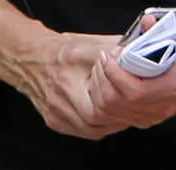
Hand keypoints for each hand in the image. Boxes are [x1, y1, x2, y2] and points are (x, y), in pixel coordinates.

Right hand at [9, 31, 129, 140]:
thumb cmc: (62, 50)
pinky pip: (82, 131)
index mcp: (72, 61)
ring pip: (92, 128)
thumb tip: (145, 51)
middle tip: (132, 106)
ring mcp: (55, 107)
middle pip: (97, 113)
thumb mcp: (92, 42)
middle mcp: (61, 86)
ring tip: (122, 112)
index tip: (134, 91)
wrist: (31, 57)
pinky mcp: (53, 120)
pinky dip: (98, 127)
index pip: (104, 86)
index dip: (123, 94)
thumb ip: (119, 47)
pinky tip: (105, 118)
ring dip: (111, 122)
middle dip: (118, 112)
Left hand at [84, 25, 175, 131]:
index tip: (110, 54)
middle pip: (120, 103)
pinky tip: (109, 81)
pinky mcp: (153, 116)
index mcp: (173, 87)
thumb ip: (165, 28)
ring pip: (118, 112)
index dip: (115, 74)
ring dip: (104, 89)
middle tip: (104, 58)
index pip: (135, 91)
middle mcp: (164, 105)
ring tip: (105, 67)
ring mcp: (158, 114)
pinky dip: (111, 99)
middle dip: (105, 79)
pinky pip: (123, 115)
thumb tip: (146, 19)